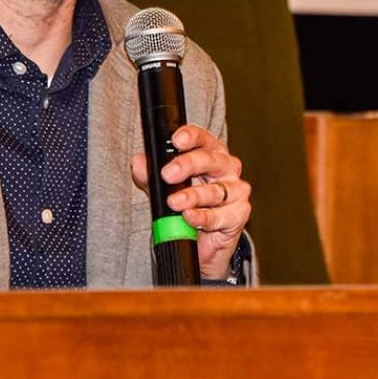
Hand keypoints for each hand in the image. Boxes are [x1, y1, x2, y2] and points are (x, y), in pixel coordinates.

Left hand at [130, 124, 251, 279]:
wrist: (202, 242)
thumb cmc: (187, 206)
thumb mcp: (163, 188)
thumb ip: (150, 176)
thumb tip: (139, 162)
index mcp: (210, 153)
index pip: (202, 138)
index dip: (191, 136)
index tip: (177, 141)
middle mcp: (227, 167)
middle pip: (210, 160)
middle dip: (188, 165)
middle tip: (168, 174)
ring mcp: (236, 190)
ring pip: (215, 190)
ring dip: (192, 196)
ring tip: (174, 202)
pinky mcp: (239, 214)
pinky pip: (220, 215)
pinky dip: (203, 217)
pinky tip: (190, 217)